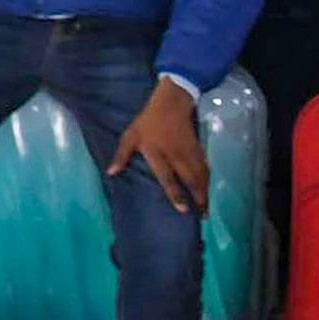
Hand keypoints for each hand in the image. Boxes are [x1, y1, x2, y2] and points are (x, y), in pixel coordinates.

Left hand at [105, 82, 211, 214]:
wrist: (171, 103)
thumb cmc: (148, 122)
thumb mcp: (130, 136)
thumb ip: (121, 155)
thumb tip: (110, 173)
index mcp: (158, 153)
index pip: (168, 177)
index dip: (175, 193)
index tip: (182, 209)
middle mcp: (176, 155)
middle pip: (190, 179)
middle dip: (198, 198)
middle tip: (202, 216)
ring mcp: (189, 152)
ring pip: (200, 175)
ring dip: (205, 192)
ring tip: (206, 209)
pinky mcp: (198, 149)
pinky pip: (205, 167)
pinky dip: (207, 180)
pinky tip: (208, 190)